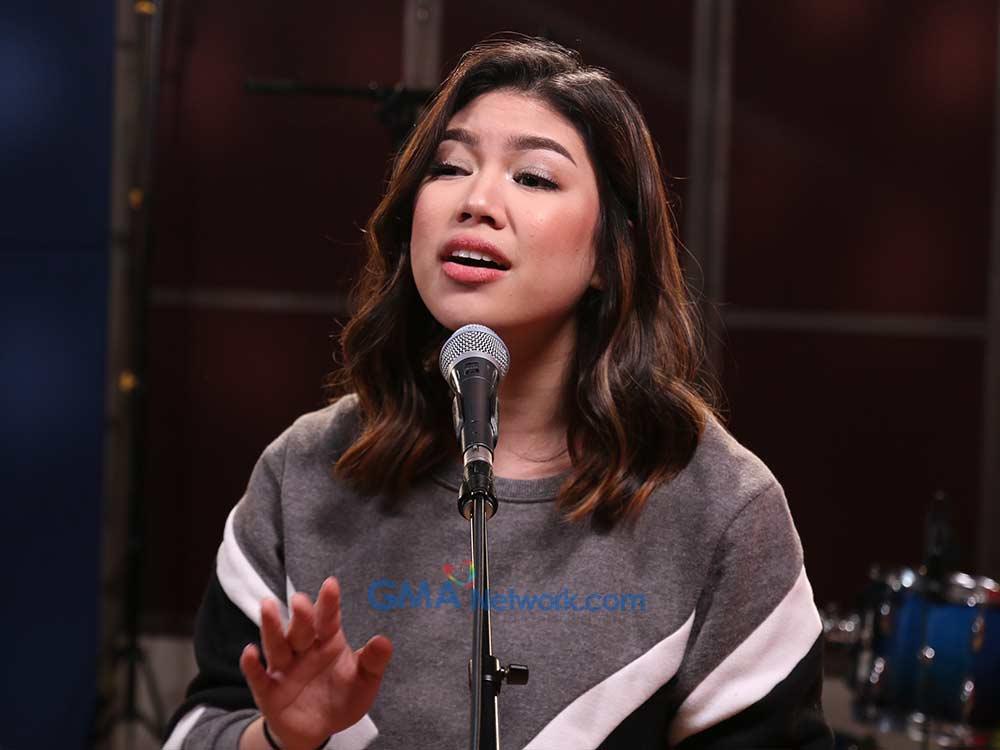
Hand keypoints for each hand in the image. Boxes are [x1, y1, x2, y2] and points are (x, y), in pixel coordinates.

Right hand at [239, 577, 392, 749]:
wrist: (319, 730)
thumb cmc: (342, 697)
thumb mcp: (364, 681)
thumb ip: (373, 662)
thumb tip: (385, 641)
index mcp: (328, 642)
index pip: (328, 619)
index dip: (329, 603)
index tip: (331, 584)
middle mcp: (304, 650)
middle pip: (301, 629)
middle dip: (301, 615)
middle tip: (300, 600)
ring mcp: (285, 669)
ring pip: (277, 644)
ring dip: (271, 627)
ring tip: (267, 606)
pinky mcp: (269, 690)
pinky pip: (259, 676)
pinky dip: (252, 665)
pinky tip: (250, 652)